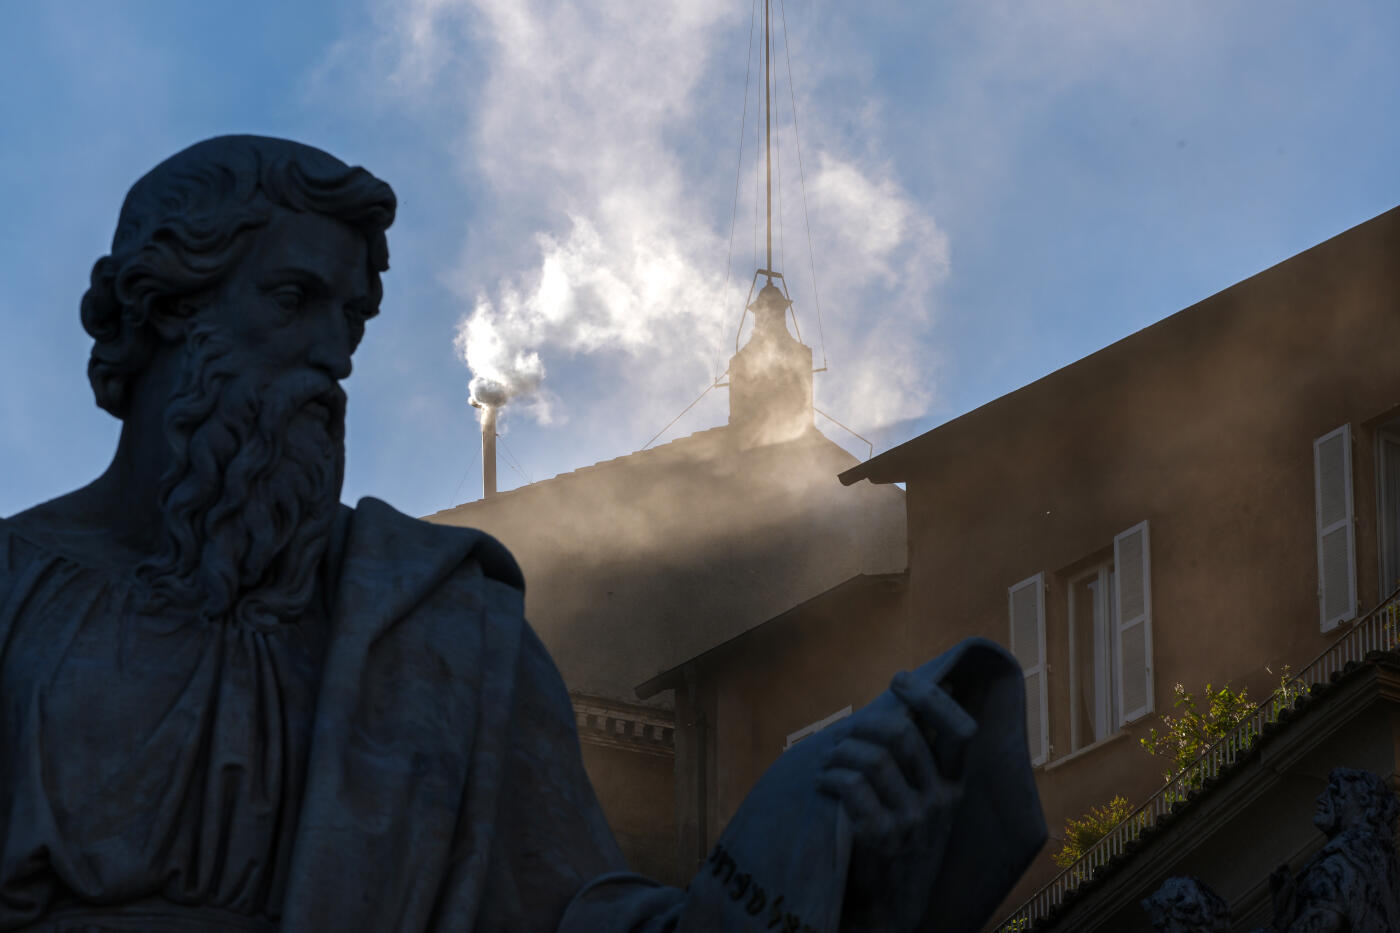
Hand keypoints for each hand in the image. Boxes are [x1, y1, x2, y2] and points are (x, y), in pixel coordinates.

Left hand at [816, 671, 976, 931]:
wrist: (889, 910)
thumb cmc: (899, 846)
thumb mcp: (924, 806)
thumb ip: (917, 764)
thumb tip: (904, 708)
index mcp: (953, 787)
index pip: (960, 730)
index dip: (930, 697)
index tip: (900, 678)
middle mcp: (939, 802)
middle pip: (902, 736)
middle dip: (864, 724)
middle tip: (844, 735)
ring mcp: (912, 822)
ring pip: (872, 758)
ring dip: (840, 752)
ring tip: (828, 762)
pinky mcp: (882, 839)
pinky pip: (852, 788)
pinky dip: (830, 778)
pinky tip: (822, 783)